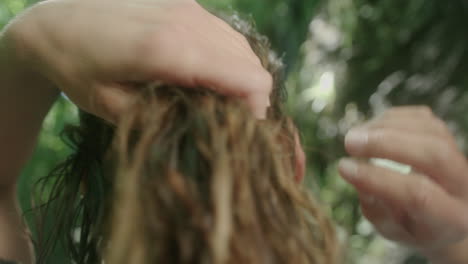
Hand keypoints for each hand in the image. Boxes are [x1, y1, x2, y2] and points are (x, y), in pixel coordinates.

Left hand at [5, 0, 271, 121]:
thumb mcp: (117, 108)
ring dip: (239, 77)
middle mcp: (187, 23)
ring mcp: (188, 9)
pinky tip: (207, 76)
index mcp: (169, 50)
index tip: (240, 133)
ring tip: (217, 101)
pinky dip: (226, 59)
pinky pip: (224, 35)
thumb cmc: (79, 70)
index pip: (247, 78)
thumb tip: (211, 123)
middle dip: (250, 98)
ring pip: (241, 48)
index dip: (256, 110)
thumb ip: (169, 116)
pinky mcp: (185, 4)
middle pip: (251, 64)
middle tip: (227, 122)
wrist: (56, 22)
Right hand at [338, 106, 467, 261]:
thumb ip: (376, 208)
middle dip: (386, 144)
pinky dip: (392, 118)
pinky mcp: (449, 136)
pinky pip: (424, 118)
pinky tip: (370, 128)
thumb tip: (356, 174)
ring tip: (354, 136)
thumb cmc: (412, 227)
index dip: (377, 178)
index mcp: (452, 219)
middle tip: (349, 142)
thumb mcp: (391, 230)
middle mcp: (465, 185)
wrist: (441, 216)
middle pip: (434, 154)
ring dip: (385, 127)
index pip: (419, 195)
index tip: (343, 168)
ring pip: (430, 130)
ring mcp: (461, 157)